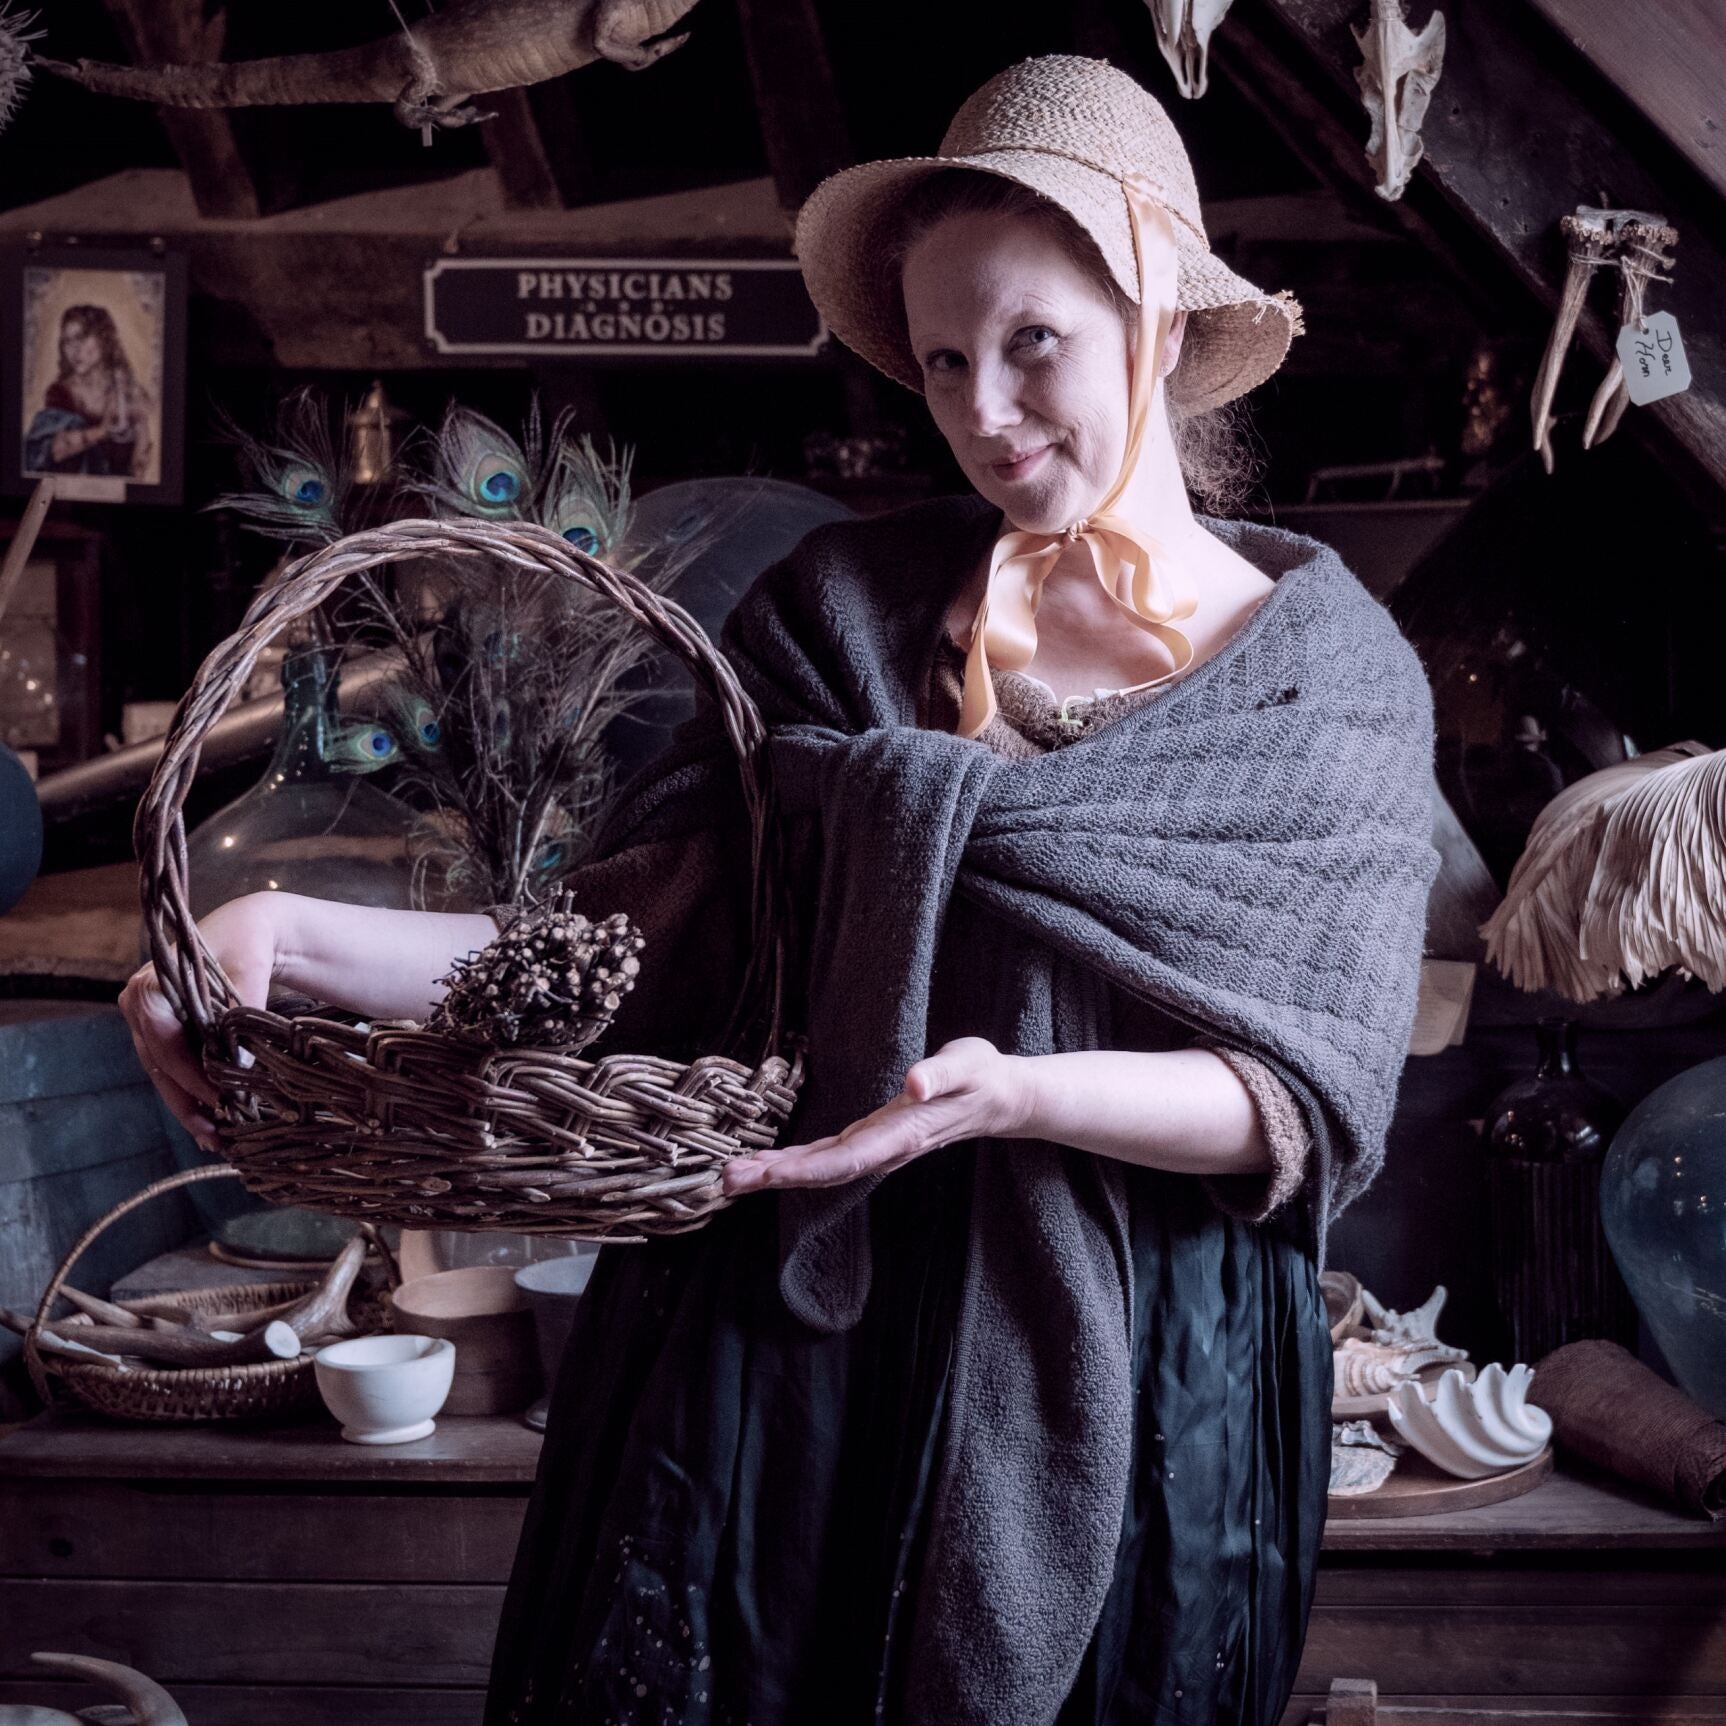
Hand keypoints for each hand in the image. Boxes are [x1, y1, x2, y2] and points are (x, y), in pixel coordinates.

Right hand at [119, 895, 279, 1150]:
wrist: (246, 931)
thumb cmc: (246, 947)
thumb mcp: (247, 975)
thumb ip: (239, 1015)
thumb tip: (237, 1069)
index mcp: (151, 986)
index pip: (164, 1042)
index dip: (189, 1076)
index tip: (218, 1101)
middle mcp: (137, 1004)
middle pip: (158, 1065)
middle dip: (187, 1103)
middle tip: (216, 1136)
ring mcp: (144, 1020)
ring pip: (162, 1073)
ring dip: (187, 1107)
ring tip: (215, 1139)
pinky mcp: (159, 1031)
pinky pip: (169, 1068)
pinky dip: (189, 1093)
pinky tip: (208, 1123)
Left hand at [721, 1036, 1028, 1194]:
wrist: (999, 1096)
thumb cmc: (981, 1075)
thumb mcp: (966, 1063)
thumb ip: (940, 1073)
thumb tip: (914, 1081)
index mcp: (901, 1134)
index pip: (845, 1158)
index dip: (804, 1168)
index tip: (766, 1173)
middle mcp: (884, 1148)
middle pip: (822, 1171)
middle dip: (773, 1178)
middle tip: (724, 1181)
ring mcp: (876, 1147)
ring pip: (820, 1168)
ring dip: (776, 1174)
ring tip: (731, 1177)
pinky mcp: (872, 1139)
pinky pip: (827, 1157)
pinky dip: (794, 1163)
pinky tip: (768, 1165)